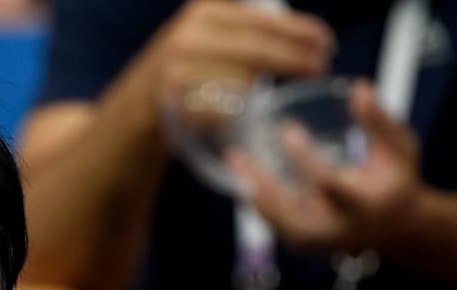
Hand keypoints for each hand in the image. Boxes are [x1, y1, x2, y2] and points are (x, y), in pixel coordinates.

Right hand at [141, 0, 334, 115]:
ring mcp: (179, 69)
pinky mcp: (172, 102)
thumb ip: (241, 24)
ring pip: (243, 79)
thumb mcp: (204, 31)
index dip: (299, 28)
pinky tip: (256, 111)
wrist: (131, 109)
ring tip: (298, 85)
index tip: (326, 40)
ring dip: (274, 85)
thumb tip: (302, 33)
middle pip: (258, 48)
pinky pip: (222, 108)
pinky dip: (242, 112)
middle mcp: (189, 34)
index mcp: (203, 9)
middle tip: (323, 68)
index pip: (263, 19)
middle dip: (297, 58)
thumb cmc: (181, 71)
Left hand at [229, 80, 423, 253]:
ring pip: (273, 218)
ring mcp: (316, 240)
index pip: (326, 183)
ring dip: (250, 189)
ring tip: (234, 159)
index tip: (286, 129)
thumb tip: (358, 87)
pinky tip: (242, 174)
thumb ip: (379, 121)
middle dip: (260, 181)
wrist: (396, 227)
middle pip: (287, 210)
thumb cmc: (396, 179)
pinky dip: (256, 198)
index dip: (304, 157)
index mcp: (363, 204)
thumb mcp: (400, 148)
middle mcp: (335, 228)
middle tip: (236, 153)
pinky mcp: (302, 243)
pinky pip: (272, 221)